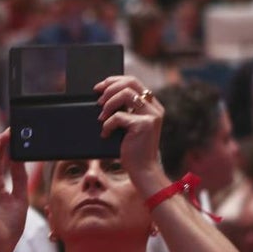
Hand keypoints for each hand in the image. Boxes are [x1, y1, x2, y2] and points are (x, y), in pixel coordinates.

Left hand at [94, 76, 166, 194]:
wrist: (142, 170)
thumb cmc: (133, 150)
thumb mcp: (129, 126)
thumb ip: (125, 110)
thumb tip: (104, 94)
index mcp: (152, 105)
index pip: (133, 81)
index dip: (113, 81)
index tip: (99, 87)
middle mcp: (155, 108)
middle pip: (130, 82)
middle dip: (110, 88)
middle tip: (98, 101)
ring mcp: (151, 116)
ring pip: (125, 94)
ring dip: (108, 104)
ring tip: (101, 117)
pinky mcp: (144, 125)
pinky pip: (119, 116)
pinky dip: (108, 124)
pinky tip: (105, 134)